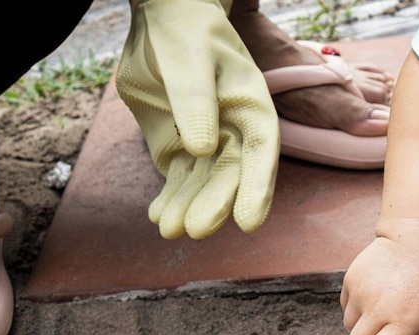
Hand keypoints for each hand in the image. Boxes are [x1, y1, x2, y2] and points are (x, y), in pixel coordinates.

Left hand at [116, 0, 279, 239]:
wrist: (163, 20)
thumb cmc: (184, 33)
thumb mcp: (188, 59)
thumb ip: (194, 100)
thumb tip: (201, 149)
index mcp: (252, 108)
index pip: (259, 153)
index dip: (256, 189)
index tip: (247, 223)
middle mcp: (235, 132)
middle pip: (229, 175)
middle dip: (214, 205)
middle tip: (195, 230)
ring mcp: (207, 143)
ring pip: (202, 183)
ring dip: (188, 207)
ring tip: (168, 229)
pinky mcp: (180, 148)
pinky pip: (178, 179)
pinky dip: (169, 198)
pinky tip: (159, 216)